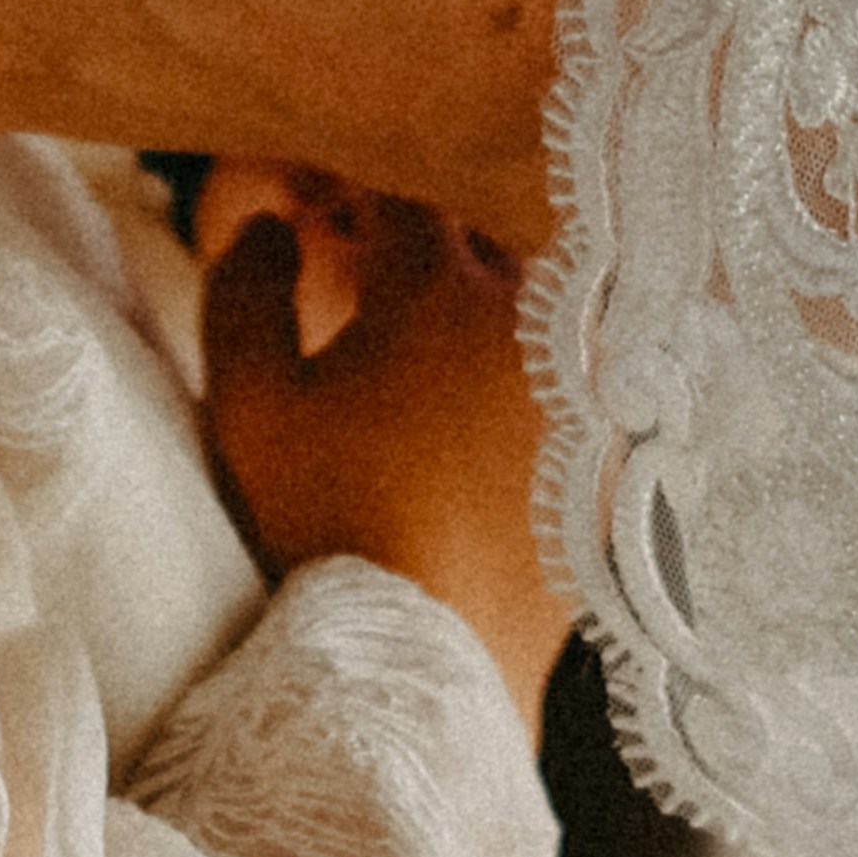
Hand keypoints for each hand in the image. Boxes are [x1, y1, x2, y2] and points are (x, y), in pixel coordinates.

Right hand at [196, 187, 571, 724]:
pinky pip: (582, 376)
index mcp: (438, 287)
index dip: (352, 201)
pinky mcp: (613, 450)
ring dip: (484, 306)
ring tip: (423, 352)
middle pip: (479, 240)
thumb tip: (269, 224)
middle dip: (421, 248)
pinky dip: (537, 374)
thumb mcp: (250, 406)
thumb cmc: (327, 528)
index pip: (398, 200)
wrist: (425, 656)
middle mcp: (531, 316)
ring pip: (538, 302)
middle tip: (363, 282)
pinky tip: (486, 417)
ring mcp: (583, 381)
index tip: (320, 224)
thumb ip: (244, 291)